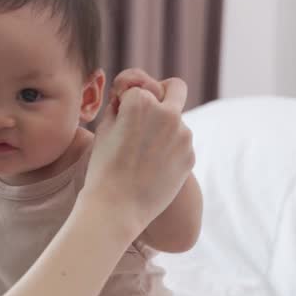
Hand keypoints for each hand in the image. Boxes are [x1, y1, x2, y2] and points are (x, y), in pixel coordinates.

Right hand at [81, 75, 193, 238]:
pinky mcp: (190, 156)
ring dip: (165, 128)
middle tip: (152, 110)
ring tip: (143, 154)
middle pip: (175, 87)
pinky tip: (153, 167)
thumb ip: (121, 106)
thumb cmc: (104, 168)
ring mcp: (183, 135)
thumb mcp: (104, 129)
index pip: (137, 88)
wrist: (117, 208)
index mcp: (141, 102)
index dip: (126, 102)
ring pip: (178, 119)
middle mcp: (167, 113)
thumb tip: (136, 94)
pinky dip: (170, 150)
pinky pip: (181, 143)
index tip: (119, 118)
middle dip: (163, 92)